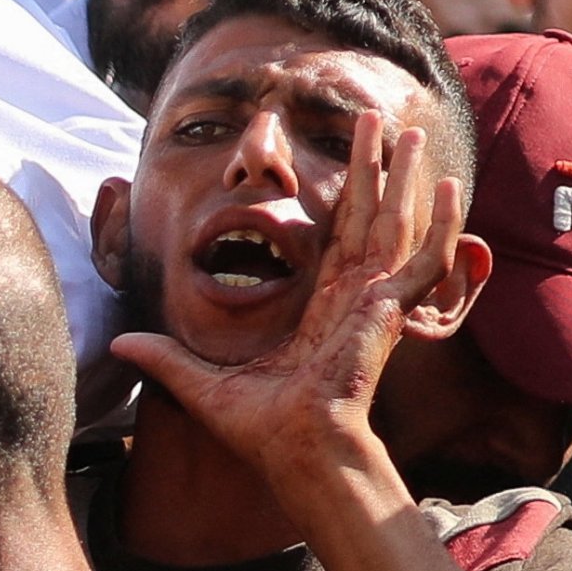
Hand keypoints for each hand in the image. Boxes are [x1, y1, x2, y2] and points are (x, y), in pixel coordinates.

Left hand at [111, 110, 467, 495]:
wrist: (295, 452)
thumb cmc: (260, 430)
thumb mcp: (201, 383)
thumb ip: (165, 357)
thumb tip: (118, 342)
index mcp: (322, 310)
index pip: (337, 237)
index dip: (343, 196)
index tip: (345, 159)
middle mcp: (354, 299)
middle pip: (368, 216)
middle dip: (372, 166)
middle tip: (374, 117)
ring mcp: (375, 303)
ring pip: (395, 223)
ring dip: (402, 176)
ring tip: (408, 131)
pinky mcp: (389, 310)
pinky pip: (424, 259)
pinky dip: (443, 224)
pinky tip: (453, 186)